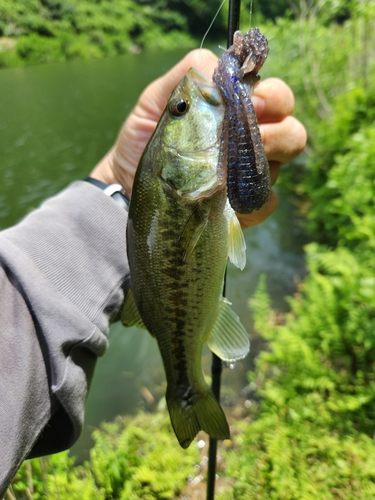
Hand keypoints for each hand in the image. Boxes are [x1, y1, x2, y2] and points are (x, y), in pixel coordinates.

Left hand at [90, 49, 306, 228]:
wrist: (131, 186)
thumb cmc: (146, 140)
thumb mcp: (156, 103)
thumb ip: (186, 78)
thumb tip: (219, 68)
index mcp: (237, 112)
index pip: (276, 96)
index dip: (272, 97)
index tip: (251, 102)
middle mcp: (252, 142)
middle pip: (292, 132)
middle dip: (276, 132)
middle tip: (245, 138)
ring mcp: (251, 176)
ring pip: (281, 166)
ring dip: (257, 166)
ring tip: (226, 170)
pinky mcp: (246, 207)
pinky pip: (266, 203)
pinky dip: (249, 202)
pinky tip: (224, 202)